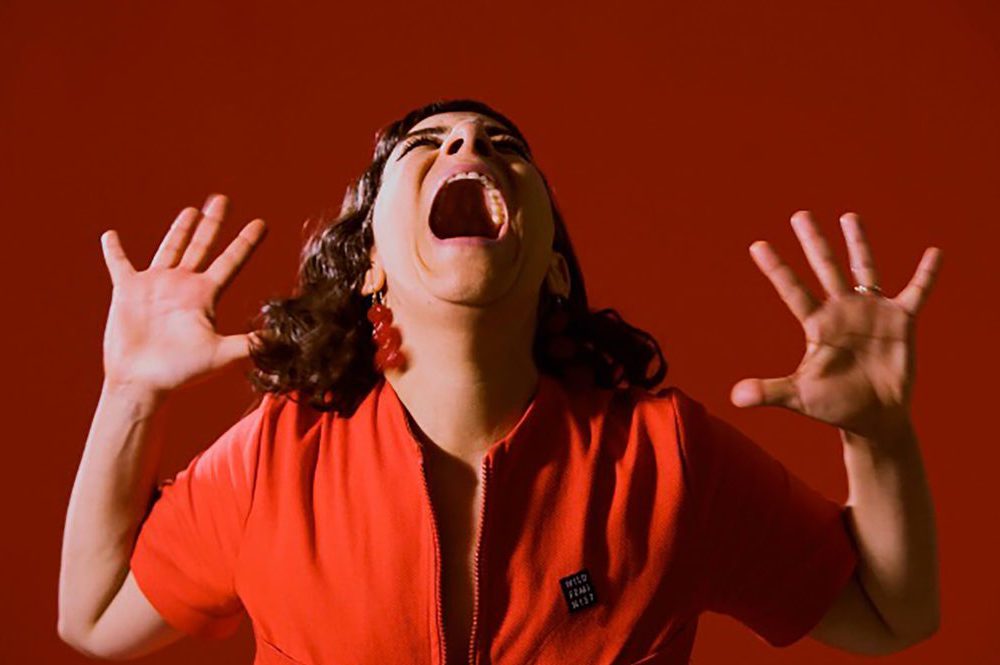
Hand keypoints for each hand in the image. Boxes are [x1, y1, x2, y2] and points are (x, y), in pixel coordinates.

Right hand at [99, 194, 267, 395]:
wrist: (142, 382)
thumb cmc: (180, 372)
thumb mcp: (220, 354)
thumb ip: (250, 343)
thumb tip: (282, 338)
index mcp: (205, 295)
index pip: (232, 260)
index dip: (246, 241)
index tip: (261, 223)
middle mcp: (183, 285)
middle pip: (203, 245)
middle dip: (214, 222)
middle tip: (223, 199)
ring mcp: (156, 286)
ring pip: (170, 248)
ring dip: (180, 229)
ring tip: (191, 211)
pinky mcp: (128, 291)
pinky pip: (119, 264)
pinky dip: (114, 251)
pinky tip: (110, 235)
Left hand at [729, 211, 941, 439]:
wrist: (873, 419)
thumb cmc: (834, 406)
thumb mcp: (799, 397)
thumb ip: (769, 391)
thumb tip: (735, 398)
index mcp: (816, 325)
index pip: (792, 290)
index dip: (776, 269)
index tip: (757, 245)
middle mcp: (841, 311)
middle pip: (825, 268)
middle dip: (813, 242)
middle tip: (799, 215)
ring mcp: (871, 312)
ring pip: (864, 269)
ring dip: (858, 243)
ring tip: (848, 216)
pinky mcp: (900, 321)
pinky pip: (916, 292)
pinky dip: (927, 274)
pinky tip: (934, 252)